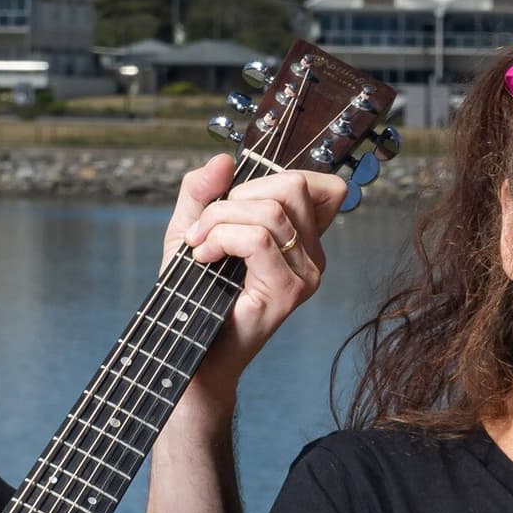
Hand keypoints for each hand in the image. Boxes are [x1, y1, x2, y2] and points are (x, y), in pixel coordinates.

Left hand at [163, 155, 344, 389]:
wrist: (192, 351)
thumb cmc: (195, 294)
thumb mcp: (192, 229)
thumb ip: (203, 192)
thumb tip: (223, 161)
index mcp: (303, 238)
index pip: (320, 184)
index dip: (275, 176)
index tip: (234, 201)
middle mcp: (314, 256)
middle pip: (293, 185)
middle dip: (237, 195)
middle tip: (205, 227)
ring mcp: (306, 275)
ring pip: (271, 211)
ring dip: (219, 219)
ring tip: (199, 245)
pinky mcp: (288, 292)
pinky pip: (259, 240)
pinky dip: (221, 238)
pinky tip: (204, 257)